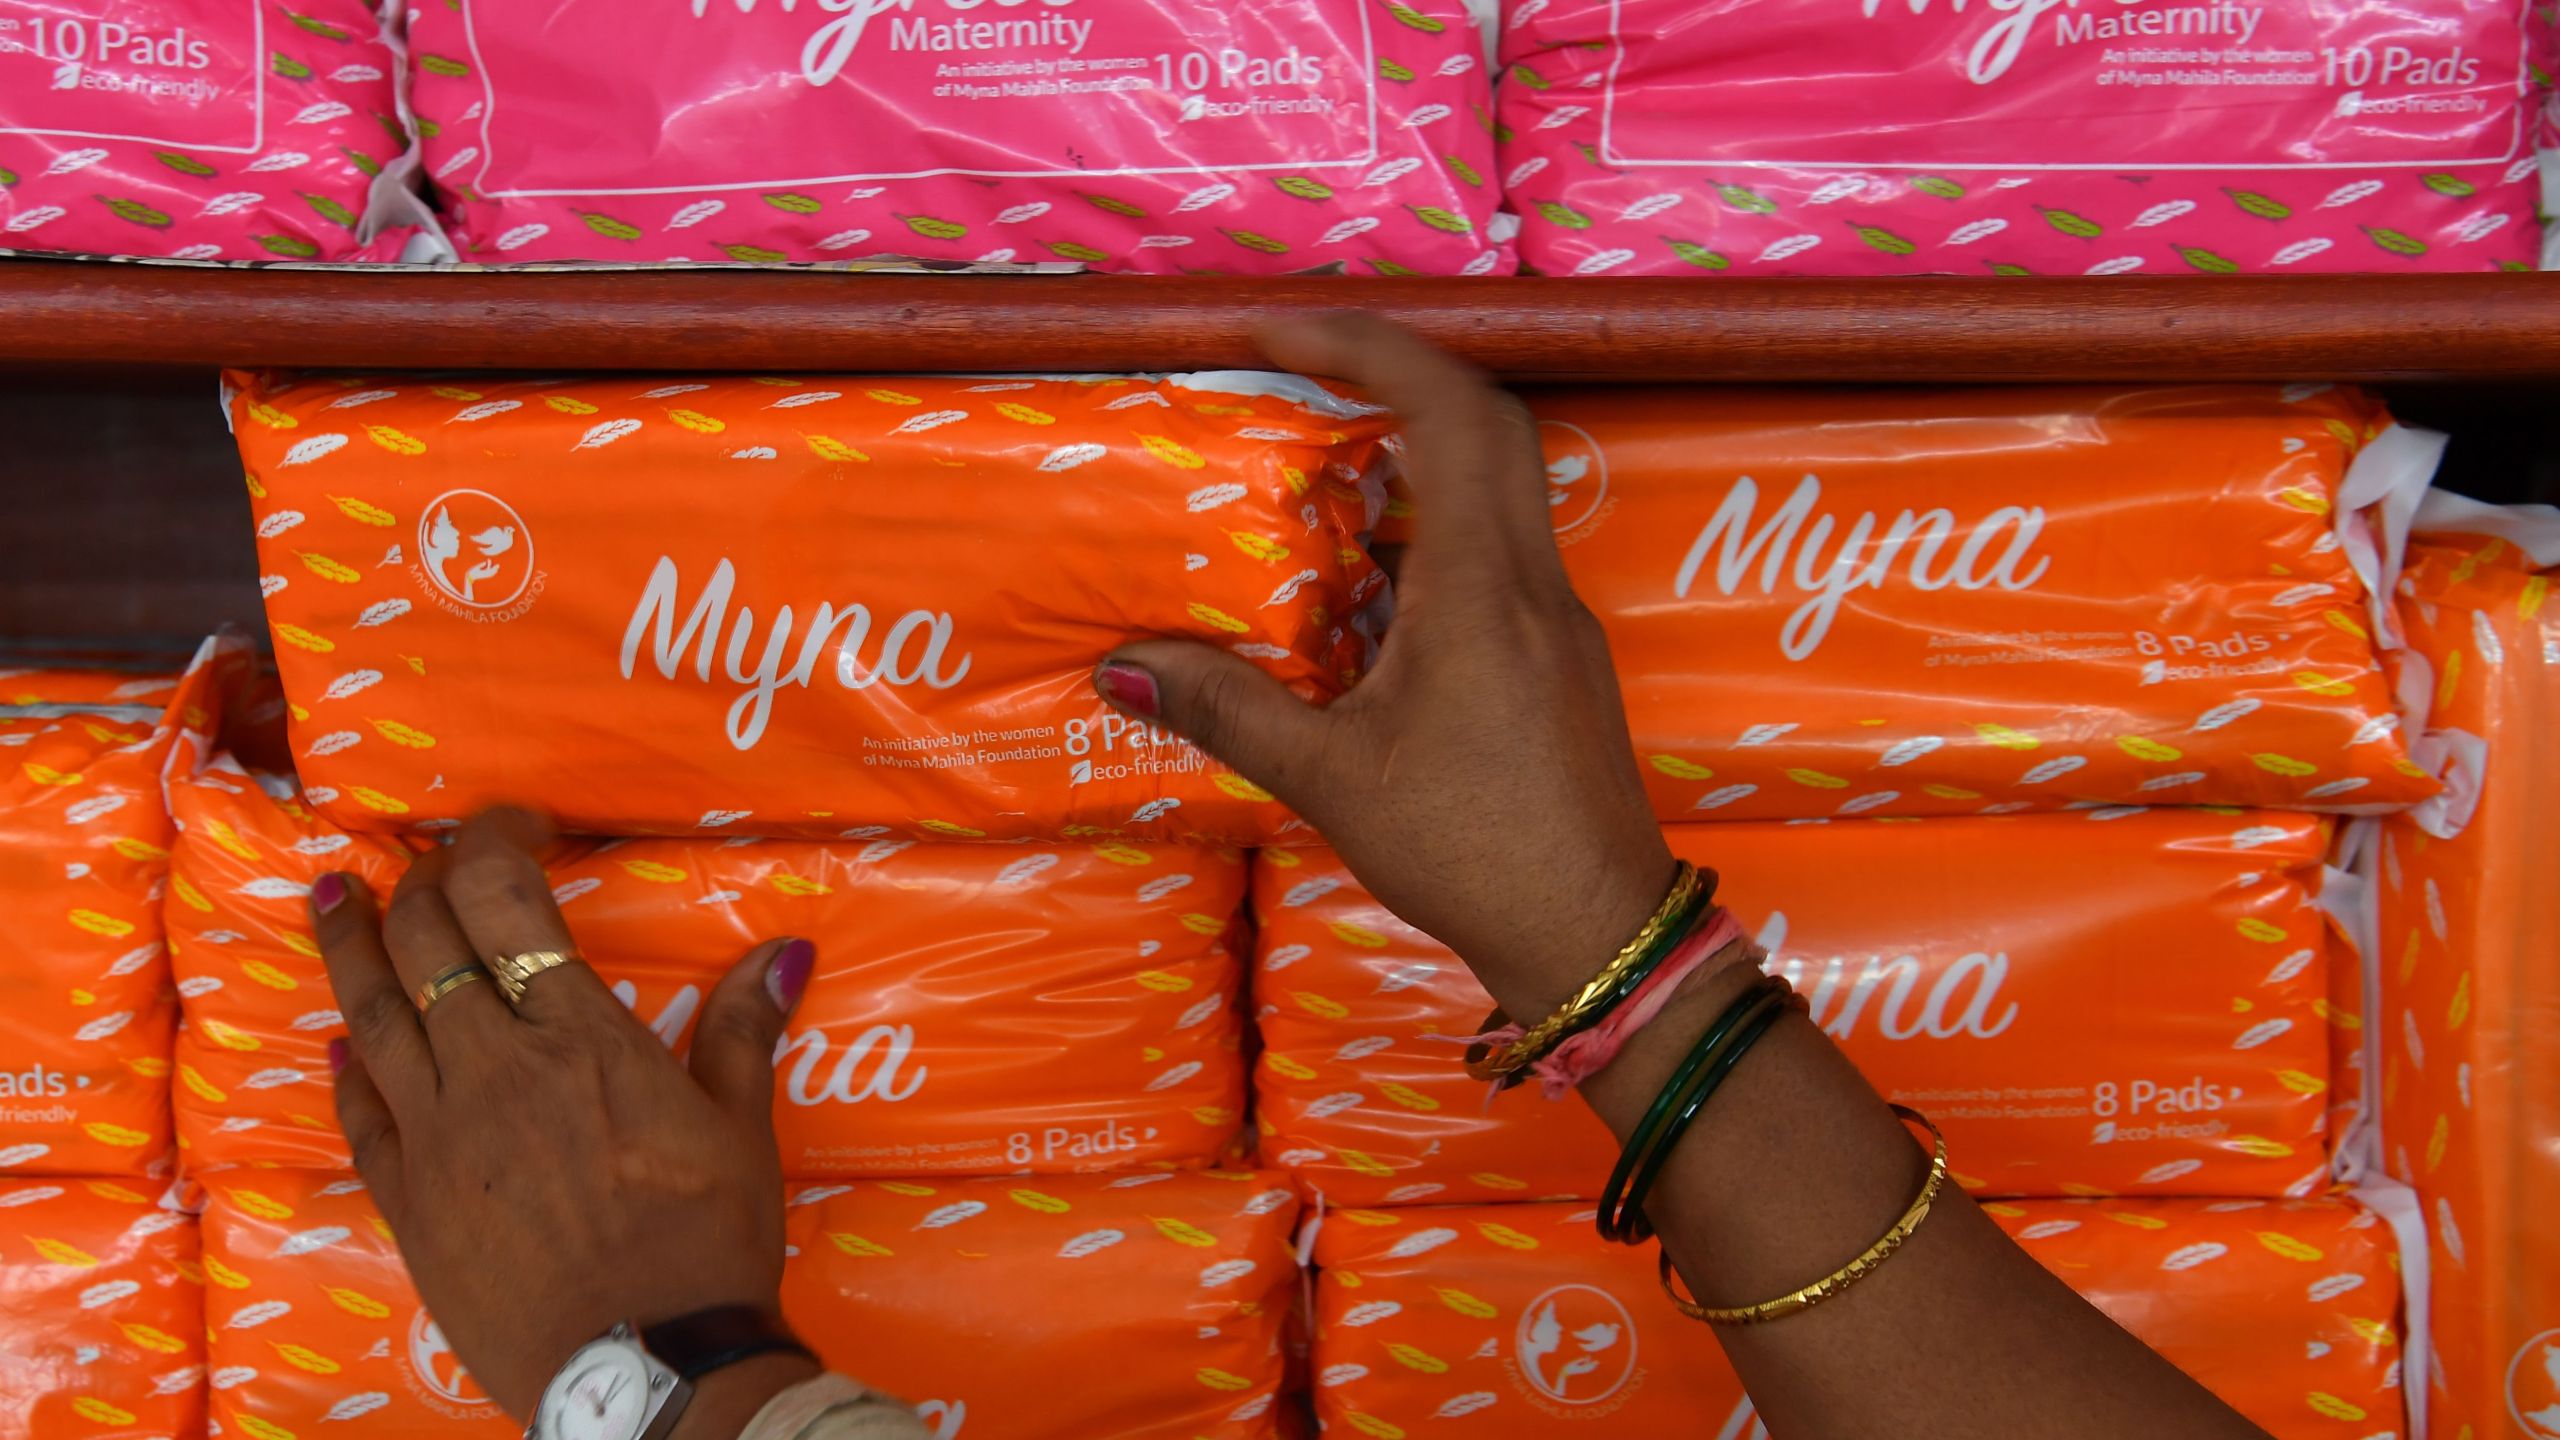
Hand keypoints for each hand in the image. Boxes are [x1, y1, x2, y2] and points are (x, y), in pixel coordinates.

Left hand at [310, 809, 821, 1427]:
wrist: (643, 1364)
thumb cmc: (706, 1241)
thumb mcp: (741, 1128)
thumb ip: (745, 1031)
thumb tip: (784, 950)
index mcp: (579, 1035)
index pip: (504, 898)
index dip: (493, 839)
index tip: (512, 827)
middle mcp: (494, 1066)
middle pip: (424, 938)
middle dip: (418, 882)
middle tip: (424, 865)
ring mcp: (438, 1133)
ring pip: (371, 1011)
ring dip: (348, 943)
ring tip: (327, 897)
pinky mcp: (408, 1198)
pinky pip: (360, 1112)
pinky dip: (347, 1064)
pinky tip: (340, 1041)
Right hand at [1094, 313, 1676, 1020]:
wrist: (1598, 938)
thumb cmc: (1472, 852)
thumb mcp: (1333, 782)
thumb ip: (1229, 710)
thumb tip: (1118, 666)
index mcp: (1484, 584)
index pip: (1444, 408)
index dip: (1363, 344)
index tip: (1275, 330)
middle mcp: (1533, 578)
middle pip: (1484, 420)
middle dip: (1391, 373)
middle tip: (1296, 371)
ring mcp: (1557, 617)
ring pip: (1495, 487)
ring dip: (1409, 458)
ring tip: (1312, 477)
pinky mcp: (1559, 658)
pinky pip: (1496, 552)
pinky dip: (1428, 534)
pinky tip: (1363, 592)